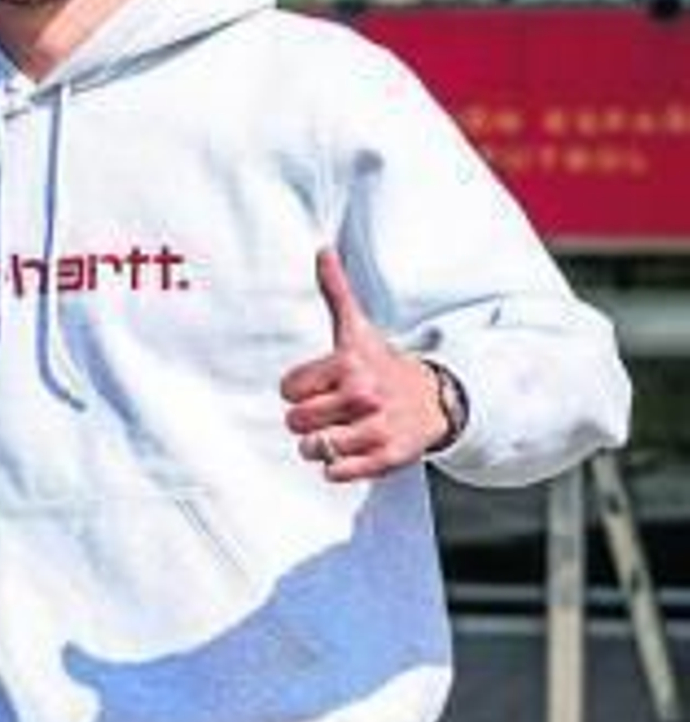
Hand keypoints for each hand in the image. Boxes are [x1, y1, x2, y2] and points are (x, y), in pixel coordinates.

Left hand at [279, 249, 448, 482]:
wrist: (433, 399)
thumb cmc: (382, 364)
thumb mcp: (356, 328)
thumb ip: (335, 290)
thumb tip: (322, 249)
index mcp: (348, 363)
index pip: (288, 389)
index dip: (297, 390)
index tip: (318, 385)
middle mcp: (363, 395)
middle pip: (296, 421)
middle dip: (306, 419)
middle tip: (329, 410)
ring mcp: (376, 427)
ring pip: (314, 448)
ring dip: (318, 444)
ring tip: (337, 430)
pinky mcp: (388, 457)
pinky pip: (338, 472)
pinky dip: (337, 466)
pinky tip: (350, 450)